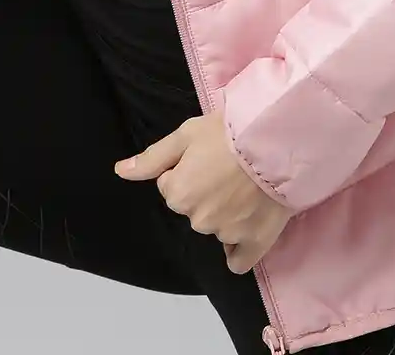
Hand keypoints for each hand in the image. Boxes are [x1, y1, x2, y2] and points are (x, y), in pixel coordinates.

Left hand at [115, 112, 290, 273]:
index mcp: (179, 194)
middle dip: (203, 191)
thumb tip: (120, 171)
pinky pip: (238, 260)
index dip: (186, 170)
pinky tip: (245, 227)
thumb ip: (152, 159)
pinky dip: (238, 249)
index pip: (171, 187)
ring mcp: (227, 235)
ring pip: (215, 227)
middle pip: (193, 208)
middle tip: (226, 169)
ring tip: (244, 187)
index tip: (206, 157)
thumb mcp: (185, 135)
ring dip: (223, 213)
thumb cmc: (227, 134)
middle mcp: (198, 220)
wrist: (274, 142)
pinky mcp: (255, 244)